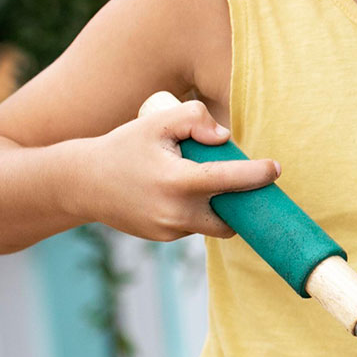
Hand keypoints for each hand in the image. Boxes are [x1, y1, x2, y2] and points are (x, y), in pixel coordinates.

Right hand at [71, 99, 280, 241]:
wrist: (81, 183)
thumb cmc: (123, 146)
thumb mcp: (155, 121)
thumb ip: (194, 118)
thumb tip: (224, 137)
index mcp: (179, 182)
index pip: (231, 180)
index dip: (258, 175)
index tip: (275, 168)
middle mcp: (177, 212)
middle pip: (233, 215)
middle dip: (244, 202)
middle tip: (246, 181)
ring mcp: (170, 230)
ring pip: (214, 222)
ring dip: (218, 206)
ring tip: (207, 181)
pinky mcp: (164, 237)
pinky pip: (194, 226)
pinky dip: (197, 212)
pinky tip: (183, 193)